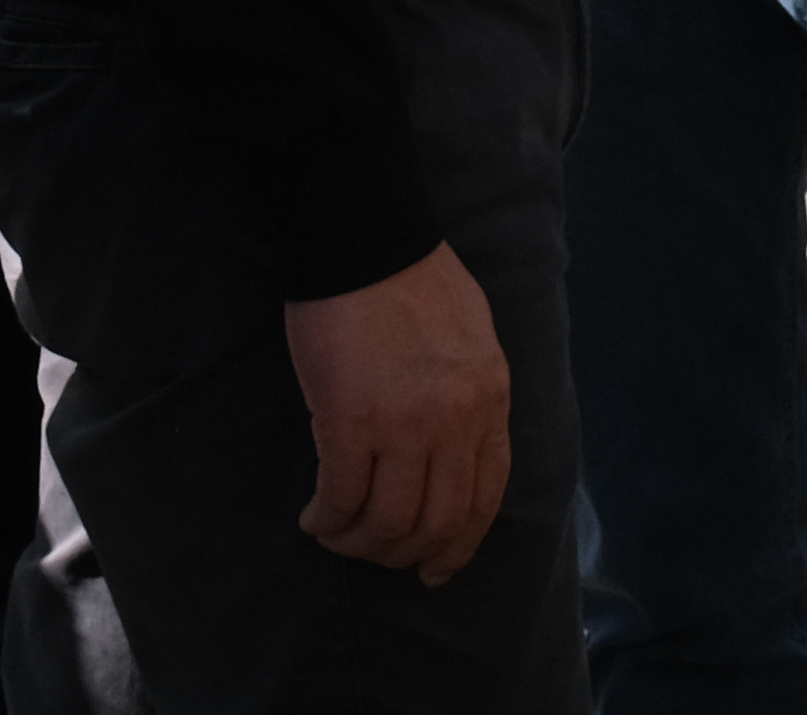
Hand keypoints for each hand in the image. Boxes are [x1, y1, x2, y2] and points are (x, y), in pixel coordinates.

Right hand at [282, 242, 510, 581]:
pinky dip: (328, 519)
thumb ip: (472, 394)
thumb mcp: (472, 338)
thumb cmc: (412, 278)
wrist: (366, 238)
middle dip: (405, 553)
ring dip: (360, 542)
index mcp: (490, 398)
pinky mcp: (352, 422)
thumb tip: (455, 447)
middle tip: (376, 555)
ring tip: (337, 534)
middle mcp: (457, 421)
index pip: (487, 495)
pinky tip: (316, 517)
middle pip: (439, 521)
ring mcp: (406, 425)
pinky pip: (343, 497)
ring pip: (389, 522)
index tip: (437, 568)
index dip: (461, 544)